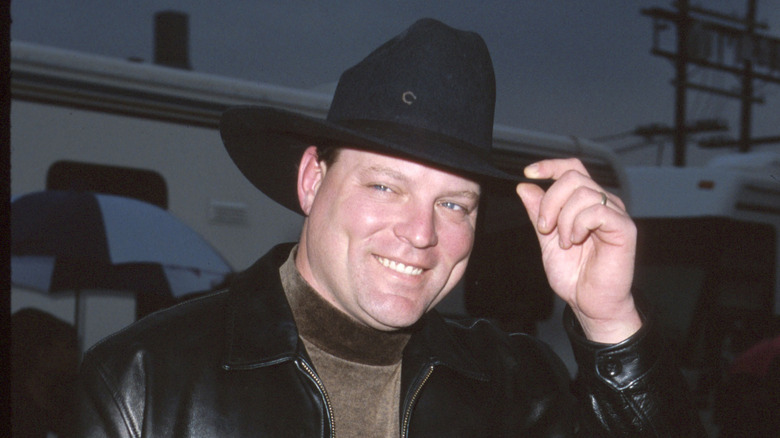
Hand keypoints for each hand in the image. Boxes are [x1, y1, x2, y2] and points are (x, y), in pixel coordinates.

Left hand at [516, 158, 641, 343]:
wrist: (589, 302)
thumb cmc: (574, 275)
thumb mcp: (546, 239)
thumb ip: (538, 213)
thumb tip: (525, 187)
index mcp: (585, 203)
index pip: (571, 168)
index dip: (550, 165)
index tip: (529, 173)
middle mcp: (603, 203)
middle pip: (573, 177)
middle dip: (550, 201)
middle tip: (545, 227)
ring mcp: (615, 214)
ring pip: (583, 192)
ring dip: (564, 218)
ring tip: (564, 242)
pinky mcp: (624, 228)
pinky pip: (597, 210)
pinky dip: (578, 224)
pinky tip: (575, 241)